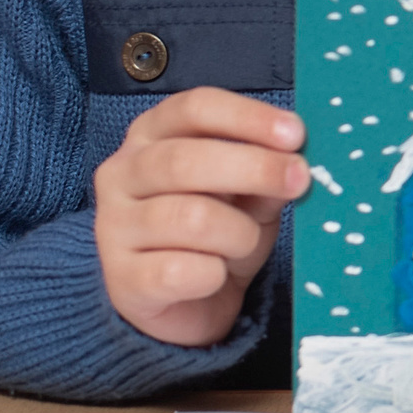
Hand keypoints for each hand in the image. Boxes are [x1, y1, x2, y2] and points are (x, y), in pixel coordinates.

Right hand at [94, 87, 307, 345]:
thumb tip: (296, 163)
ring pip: (189, 218)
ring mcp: (114, 227)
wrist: (187, 304)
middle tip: (299, 180)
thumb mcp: (250, 194)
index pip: (194, 108)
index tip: (295, 134)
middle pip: (186, 160)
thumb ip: (266, 172)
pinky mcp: (121, 280)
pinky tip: (216, 274)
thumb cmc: (220, 232)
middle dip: (254, 168)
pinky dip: (214, 274)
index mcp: (152, 134)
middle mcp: (122, 173)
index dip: (247, 117)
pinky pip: (179, 271)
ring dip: (238, 232)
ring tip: (246, 242)